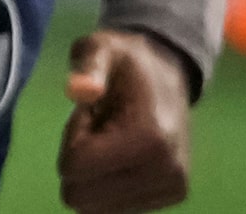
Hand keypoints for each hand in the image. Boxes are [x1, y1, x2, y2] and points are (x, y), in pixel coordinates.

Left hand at [57, 27, 192, 213]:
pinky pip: (113, 209)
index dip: (74, 135)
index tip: (93, 112)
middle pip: (79, 197)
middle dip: (80, 161)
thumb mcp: (102, 48)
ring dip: (94, 175)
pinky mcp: (171, 195)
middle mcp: (166, 171)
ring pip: (94, 209)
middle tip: (100, 127)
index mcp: (149, 138)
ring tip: (113, 139)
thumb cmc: (127, 63)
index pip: (74, 167)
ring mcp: (171, 187)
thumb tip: (79, 90)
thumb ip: (88, 65)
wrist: (170, 74)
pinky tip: (124, 155)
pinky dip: (110, 185)